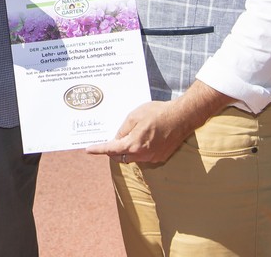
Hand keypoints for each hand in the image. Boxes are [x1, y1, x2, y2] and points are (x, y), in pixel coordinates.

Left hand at [85, 82, 232, 165]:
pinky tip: (144, 138)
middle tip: (110, 139)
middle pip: (121, 156)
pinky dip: (139, 150)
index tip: (89, 150)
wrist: (182, 117)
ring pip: (133, 157)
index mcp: (134, 144)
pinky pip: (144, 156)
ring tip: (130, 135)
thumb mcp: (135, 116)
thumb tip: (117, 138)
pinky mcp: (161, 157)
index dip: (98, 149)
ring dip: (127, 150)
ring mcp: (153, 158)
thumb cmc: (158, 113)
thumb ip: (123, 129)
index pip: (111, 149)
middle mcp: (142, 155)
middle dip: (113, 150)